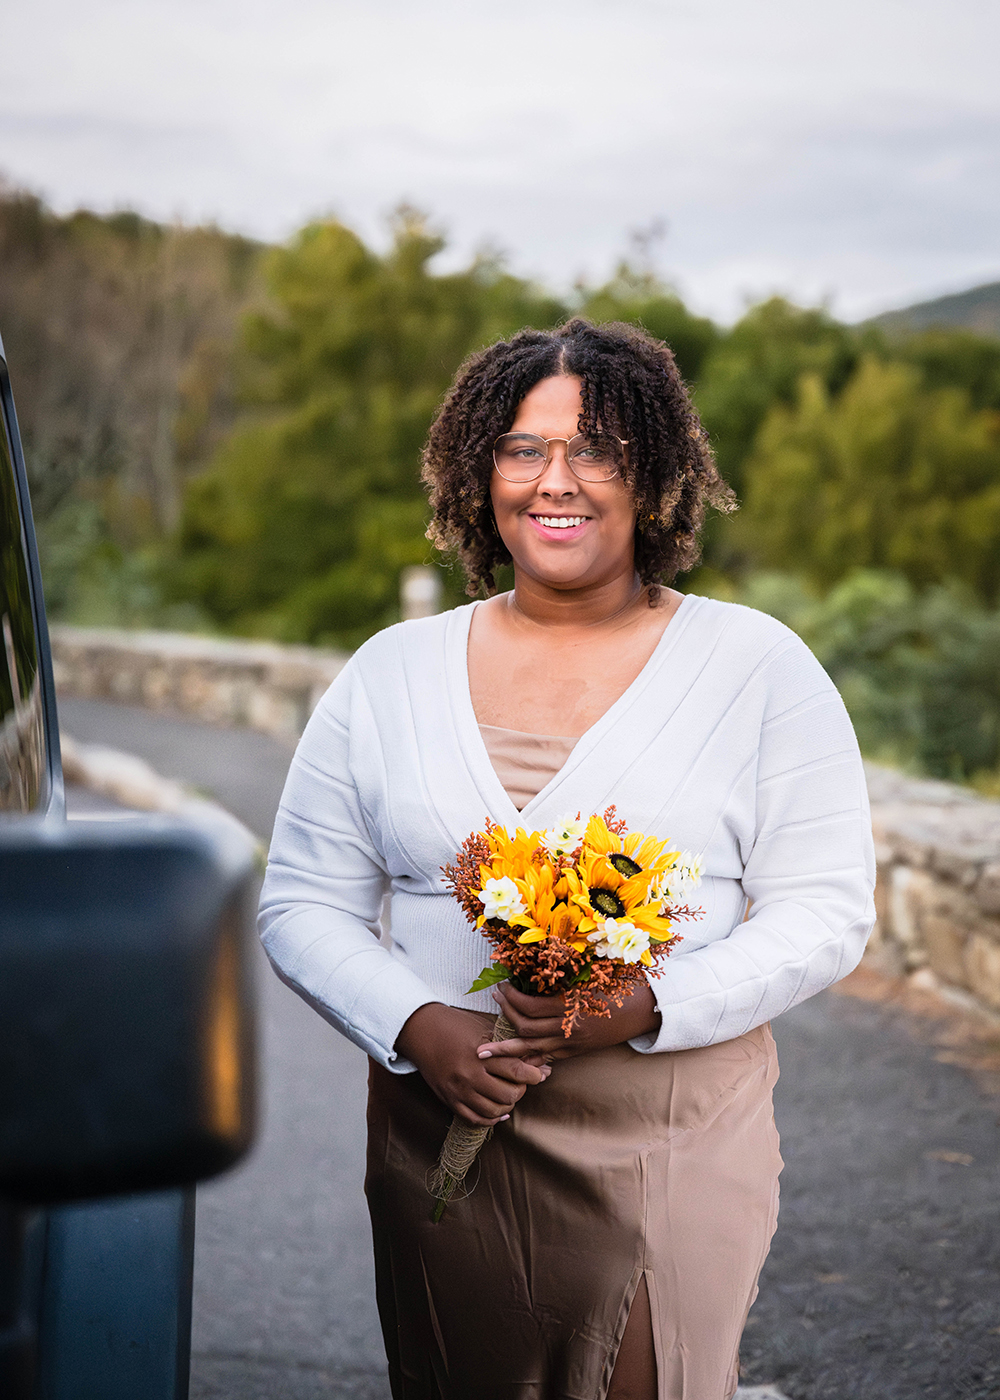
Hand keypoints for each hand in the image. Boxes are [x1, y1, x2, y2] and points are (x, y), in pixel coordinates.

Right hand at [395, 1002, 550, 1126]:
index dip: (533, 1075)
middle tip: (523, 1083)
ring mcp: (458, 1090)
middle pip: (507, 1094)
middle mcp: (469, 1074)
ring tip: (510, 1095)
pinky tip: (498, 1112)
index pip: (515, 1070)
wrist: (422, 1031)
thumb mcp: (483, 1028)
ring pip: (493, 1111)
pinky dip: (491, 1119)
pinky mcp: (449, 1100)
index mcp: (480, 1053)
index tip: (541, 1073)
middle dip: (521, 1091)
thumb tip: (538, 1061)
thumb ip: (507, 1046)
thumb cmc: (456, 1025)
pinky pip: (475, 1119)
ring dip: (507, 1105)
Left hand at [479, 981, 661, 1062]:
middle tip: (494, 1000)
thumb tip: (537, 965)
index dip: (511, 998)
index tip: (502, 986)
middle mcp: (569, 1029)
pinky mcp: (577, 1051)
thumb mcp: (592, 974)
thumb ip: (566, 974)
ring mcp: (573, 1043)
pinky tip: (515, 1065)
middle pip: (526, 1029)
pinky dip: (530, 1061)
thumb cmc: (621, 984)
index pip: (530, 1006)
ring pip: (533, 1050)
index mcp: (571, 1006)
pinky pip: (548, 1059)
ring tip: (485, 1052)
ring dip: (508, 1049)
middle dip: (505, 1016)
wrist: (646, 1009)